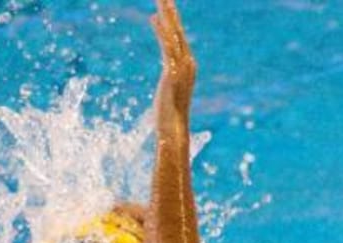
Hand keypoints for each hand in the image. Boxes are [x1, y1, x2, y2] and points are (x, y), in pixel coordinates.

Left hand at [151, 0, 195, 128]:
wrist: (174, 129)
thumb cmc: (169, 112)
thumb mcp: (169, 87)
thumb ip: (170, 72)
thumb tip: (169, 67)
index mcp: (188, 65)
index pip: (179, 37)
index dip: (172, 19)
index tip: (165, 4)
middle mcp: (188, 63)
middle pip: (178, 31)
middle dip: (171, 11)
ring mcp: (182, 68)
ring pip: (174, 35)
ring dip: (167, 15)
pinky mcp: (172, 73)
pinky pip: (166, 47)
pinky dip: (161, 32)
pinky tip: (154, 19)